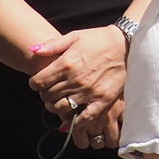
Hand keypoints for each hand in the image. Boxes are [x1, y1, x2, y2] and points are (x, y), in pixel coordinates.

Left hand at [29, 26, 128, 142]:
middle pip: (47, 96)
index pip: (38, 82)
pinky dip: (75, 122)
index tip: (38, 82)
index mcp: (66, 63)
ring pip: (61, 108)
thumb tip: (32, 50)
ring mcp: (89, 92)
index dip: (34, 83)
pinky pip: (84, 118)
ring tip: (58, 101)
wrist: (126, 45)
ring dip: (55, 107)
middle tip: (49, 91)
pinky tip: (71, 119)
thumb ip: (52, 45)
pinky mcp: (102, 101)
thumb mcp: (74, 36)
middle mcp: (75, 80)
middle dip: (44, 94)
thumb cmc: (98, 39)